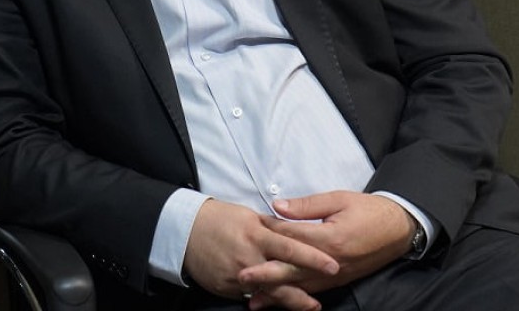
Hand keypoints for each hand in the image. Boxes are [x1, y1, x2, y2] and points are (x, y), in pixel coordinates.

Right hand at [183, 198, 338, 307]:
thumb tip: (294, 229)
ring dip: (290, 300)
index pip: (290, 248)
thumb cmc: (220, 218)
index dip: (313, 258)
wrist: (185, 231)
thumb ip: (272, 226)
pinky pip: (251, 295)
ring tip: (309, 305)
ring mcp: (237, 275)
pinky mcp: (227, 288)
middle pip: (282, 278)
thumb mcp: (248, 215)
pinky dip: (266, 299)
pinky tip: (280, 303)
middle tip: (323, 298)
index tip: (333, 265)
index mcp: (257, 235)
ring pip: (269, 292)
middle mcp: (249, 257)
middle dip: (304, 291)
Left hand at [237, 192, 414, 308]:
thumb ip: (307, 205)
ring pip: (301, 286)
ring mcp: (335, 274)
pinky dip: (295, 297)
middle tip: (242, 276)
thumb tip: (277, 206)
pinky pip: (313, 291)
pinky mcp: (340, 280)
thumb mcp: (339, 199)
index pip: (292, 237)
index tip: (248, 232)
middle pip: (292, 269)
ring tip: (252, 298)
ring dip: (276, 293)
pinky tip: (280, 301)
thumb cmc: (368, 210)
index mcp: (329, 238)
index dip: (269, 233)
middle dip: (265, 274)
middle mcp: (331, 261)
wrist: (399, 228)